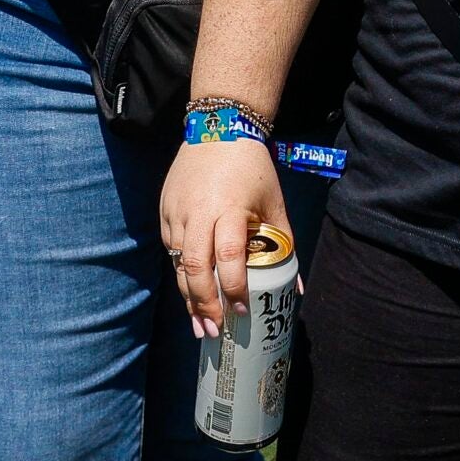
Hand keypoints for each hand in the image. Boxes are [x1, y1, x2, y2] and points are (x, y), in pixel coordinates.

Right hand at [159, 135, 288, 338]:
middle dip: (204, 304)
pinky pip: (170, 250)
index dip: (234, 287)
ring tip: (200, 326)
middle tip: (215, 331)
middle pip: (194, 267)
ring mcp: (177, 212)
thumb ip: (283, 244)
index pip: (228, 256)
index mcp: (230, 209)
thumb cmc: (253, 170)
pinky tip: (190, 295)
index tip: (241, 311)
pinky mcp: (165, 211)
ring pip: (177, 264)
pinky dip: (180, 274)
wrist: (218, 129)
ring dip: (188, 298)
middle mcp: (199, 213)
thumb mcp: (275, 204)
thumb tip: (294, 289)